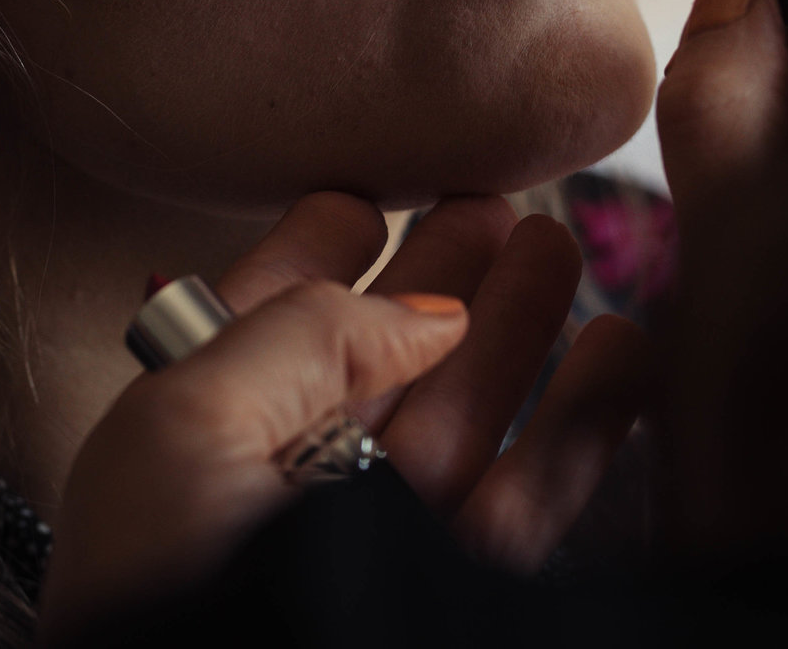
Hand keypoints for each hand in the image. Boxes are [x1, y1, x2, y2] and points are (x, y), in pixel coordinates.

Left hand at [38, 193, 647, 642]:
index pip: (259, 322)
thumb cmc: (169, 593)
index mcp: (197, 446)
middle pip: (375, 360)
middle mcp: (289, 492)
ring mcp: (378, 546)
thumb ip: (299, 331)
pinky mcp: (455, 590)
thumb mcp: (190, 424)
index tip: (361, 194)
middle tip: (493, 203)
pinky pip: (533, 498)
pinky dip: (583, 423)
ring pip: (463, 416)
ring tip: (558, 246)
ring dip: (518, 329)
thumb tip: (420, 311)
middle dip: (434, 274)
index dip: (313, 251)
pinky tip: (618, 351)